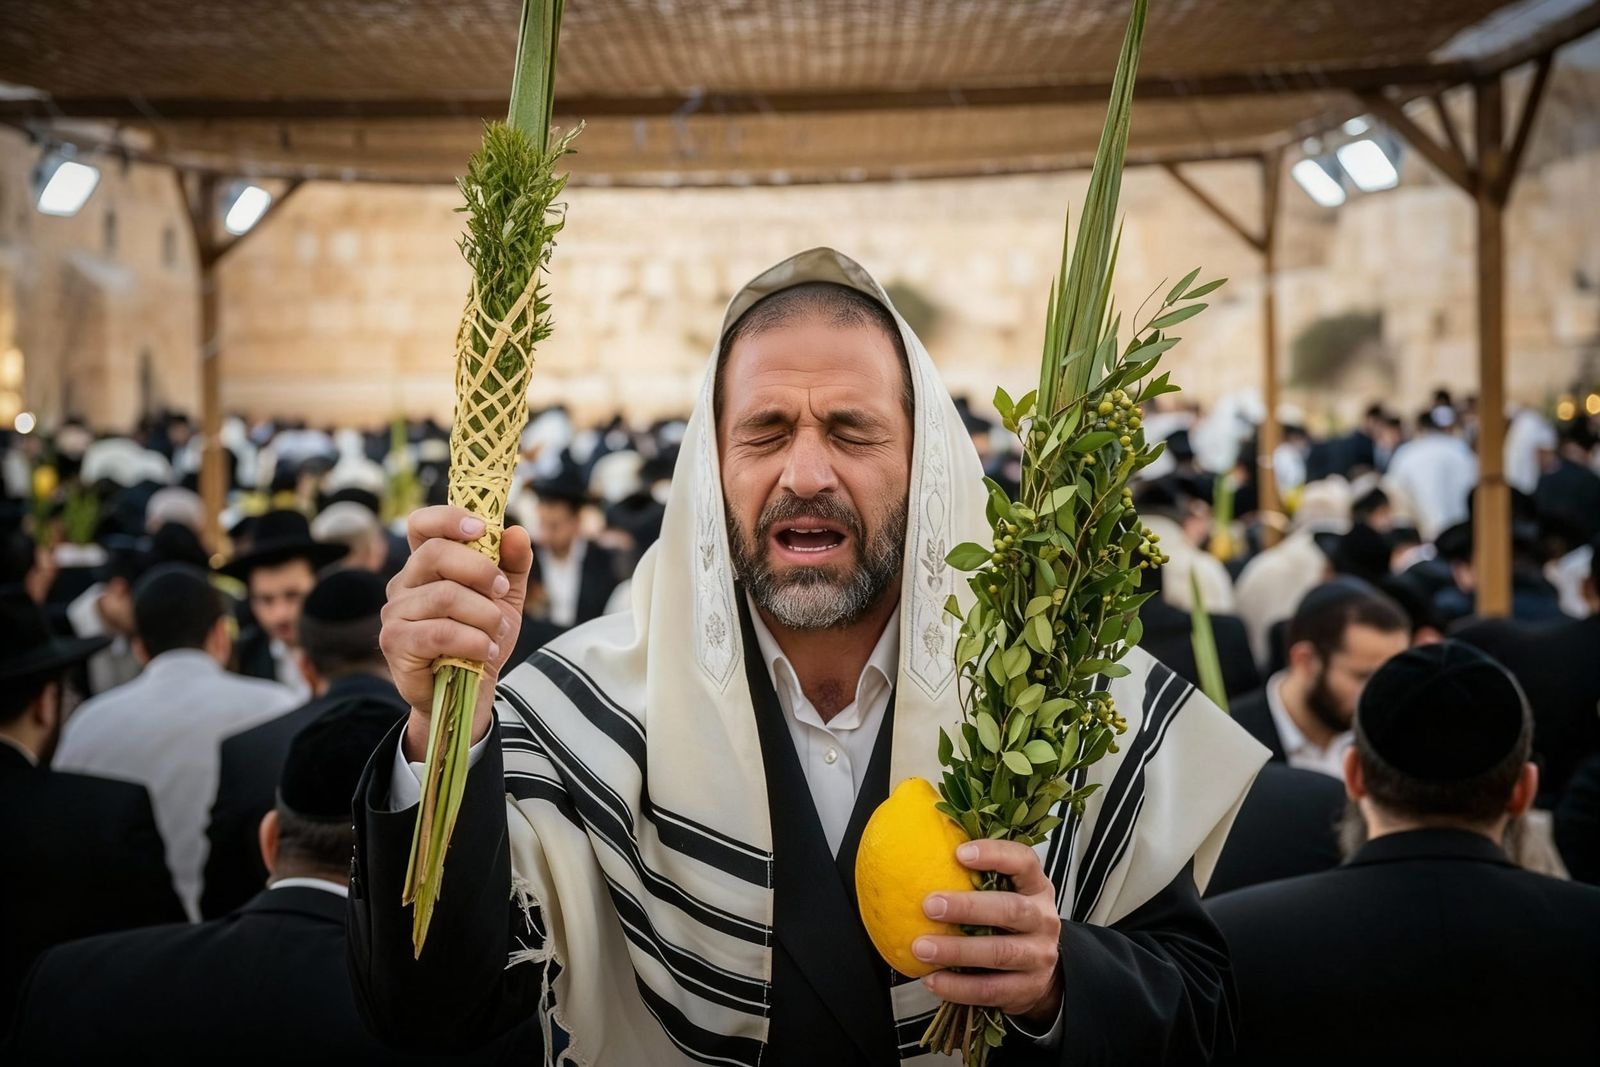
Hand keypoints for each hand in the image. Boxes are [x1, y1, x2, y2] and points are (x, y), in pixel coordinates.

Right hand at [380, 506, 532, 758]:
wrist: (471, 689)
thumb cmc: (482, 636)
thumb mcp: (506, 597)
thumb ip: (512, 563)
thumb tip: (516, 532)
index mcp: (426, 564)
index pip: (422, 524)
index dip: (449, 519)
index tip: (482, 529)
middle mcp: (404, 583)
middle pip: (435, 554)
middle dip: (480, 570)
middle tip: (502, 591)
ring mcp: (395, 612)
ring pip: (444, 596)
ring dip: (484, 614)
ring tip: (498, 631)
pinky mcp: (394, 642)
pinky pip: (439, 633)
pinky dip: (473, 641)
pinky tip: (487, 650)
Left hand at [913, 840, 1063, 1024]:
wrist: (1043, 970)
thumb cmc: (1011, 922)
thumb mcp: (1008, 893)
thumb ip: (978, 877)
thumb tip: (922, 851)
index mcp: (1036, 887)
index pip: (1023, 862)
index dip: (995, 855)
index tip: (959, 853)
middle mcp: (1043, 919)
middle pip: (1011, 910)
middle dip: (968, 907)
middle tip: (929, 905)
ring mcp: (1039, 956)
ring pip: (1000, 953)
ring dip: (957, 951)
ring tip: (922, 948)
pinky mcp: (1028, 988)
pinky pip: (991, 989)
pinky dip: (958, 987)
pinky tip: (932, 979)